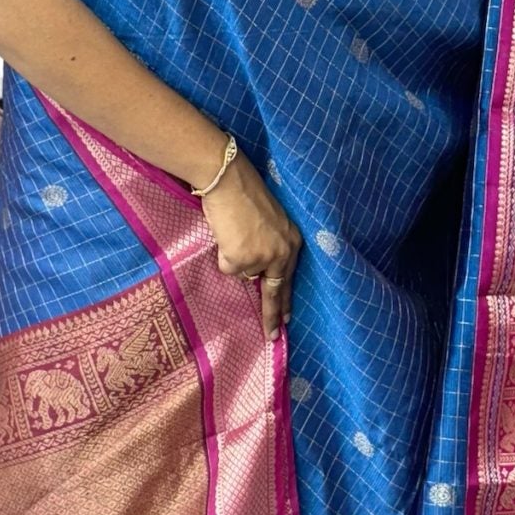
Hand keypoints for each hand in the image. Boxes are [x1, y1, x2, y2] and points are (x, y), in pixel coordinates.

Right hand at [199, 148, 301, 337]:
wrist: (227, 178)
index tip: (287, 319)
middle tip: (273, 335)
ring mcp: (262, 258)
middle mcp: (282, 252)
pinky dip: (222, 252)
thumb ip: (268, 245)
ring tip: (232, 230)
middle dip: (271, 315)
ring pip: (242, 273)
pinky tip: (225, 233)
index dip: (286, 300)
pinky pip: (226, 266)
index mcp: (292, 241)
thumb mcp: (268, 221)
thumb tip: (254, 272)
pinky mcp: (242, 259)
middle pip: (275, 290)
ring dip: (233, 257)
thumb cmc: (243, 194)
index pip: (290, 277)